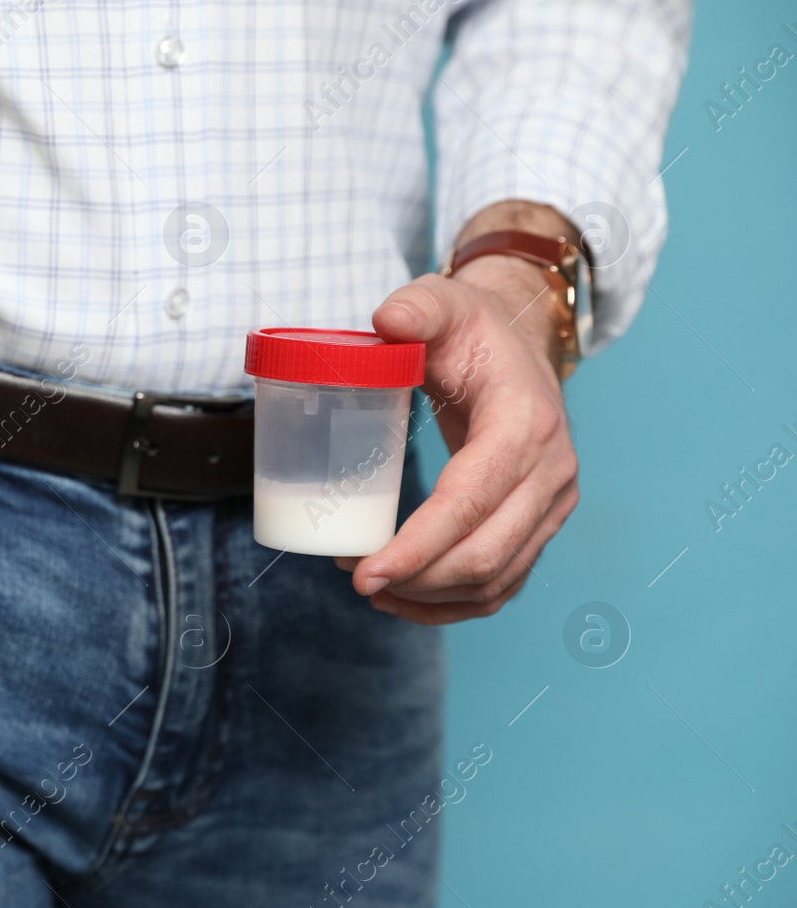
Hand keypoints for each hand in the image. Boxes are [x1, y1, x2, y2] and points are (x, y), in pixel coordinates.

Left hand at [334, 251, 578, 624]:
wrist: (519, 348)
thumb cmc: (472, 330)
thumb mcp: (445, 304)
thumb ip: (417, 306)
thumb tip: (386, 320)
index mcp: (527, 424)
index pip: (471, 502)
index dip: (418, 545)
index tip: (363, 570)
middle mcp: (553, 472)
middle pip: (486, 553)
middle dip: (417, 578)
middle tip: (354, 578)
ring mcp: (553, 505)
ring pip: (497, 578)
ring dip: (431, 596)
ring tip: (371, 588)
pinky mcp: (541, 525)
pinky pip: (504, 583)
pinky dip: (455, 604)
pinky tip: (406, 600)